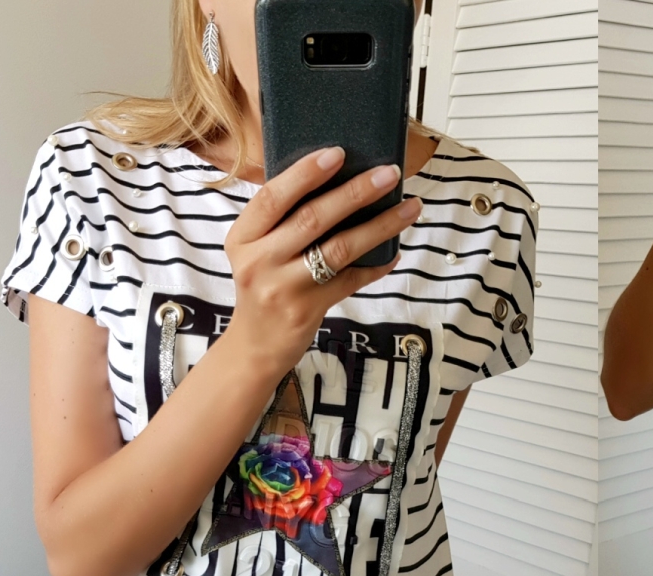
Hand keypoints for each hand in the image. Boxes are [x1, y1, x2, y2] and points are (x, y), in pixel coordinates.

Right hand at [223, 147, 421, 376]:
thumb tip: (338, 179)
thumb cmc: (262, 285)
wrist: (253, 346)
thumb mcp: (256, 250)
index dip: (305, 173)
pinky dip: (375, 266)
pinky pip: (350, 281)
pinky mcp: (306, 310)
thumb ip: (282, 220)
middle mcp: (259, 261)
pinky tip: (394, 253)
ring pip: (338, 249)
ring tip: (408, 207)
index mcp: (243, 237)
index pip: (273, 197)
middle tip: (388, 174)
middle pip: (312, 219)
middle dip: (355, 192)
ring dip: (378, 226)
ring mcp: (282, 288)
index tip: (337, 153)